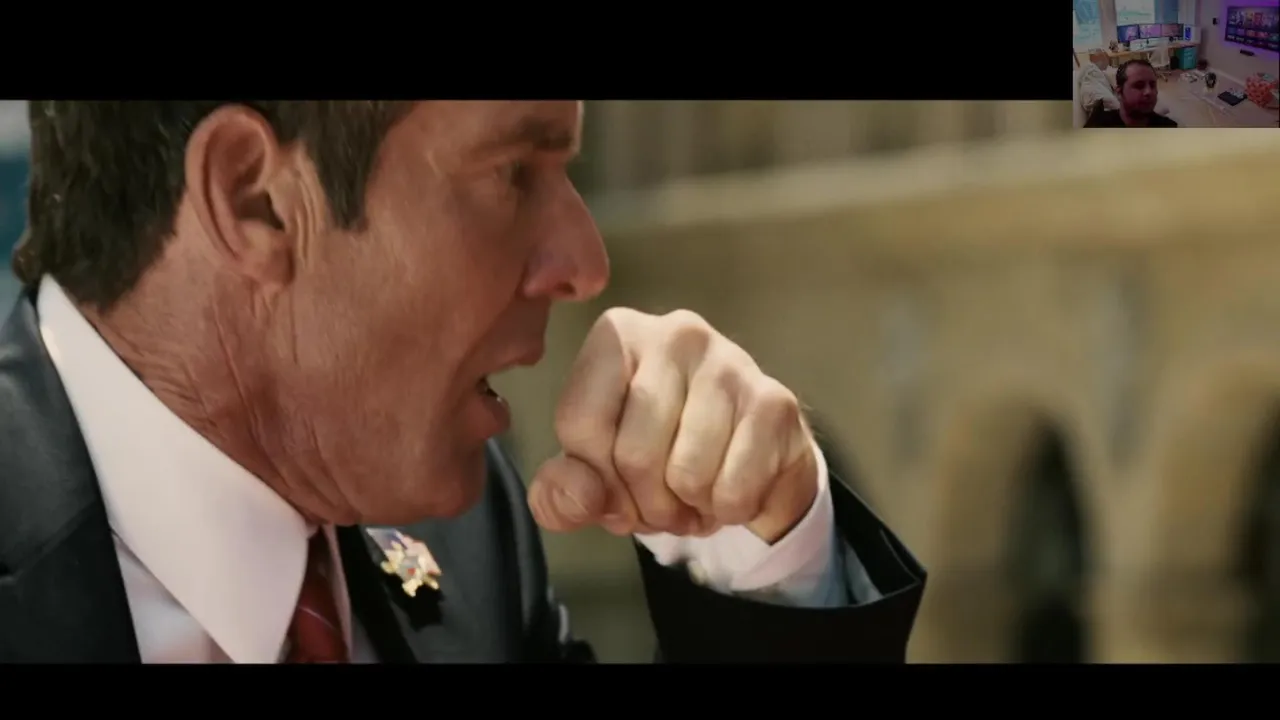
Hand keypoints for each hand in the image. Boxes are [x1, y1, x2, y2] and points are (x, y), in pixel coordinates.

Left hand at [528, 308, 817, 544]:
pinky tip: (731, 486)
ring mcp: (731, 361)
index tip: (616, 487)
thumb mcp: (596, 476)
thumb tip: (578, 496)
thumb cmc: (661, 454)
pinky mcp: (775, 401)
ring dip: (688, 507)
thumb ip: (562, 492)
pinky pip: (733, 489)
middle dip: (645, 503)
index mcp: (618, 335)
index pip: (579, 423)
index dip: (595, 479)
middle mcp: (675, 333)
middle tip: (662, 502)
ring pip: (686, 474)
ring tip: (696, 492)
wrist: (753, 457)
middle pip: (633, 453)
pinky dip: (728, 510)